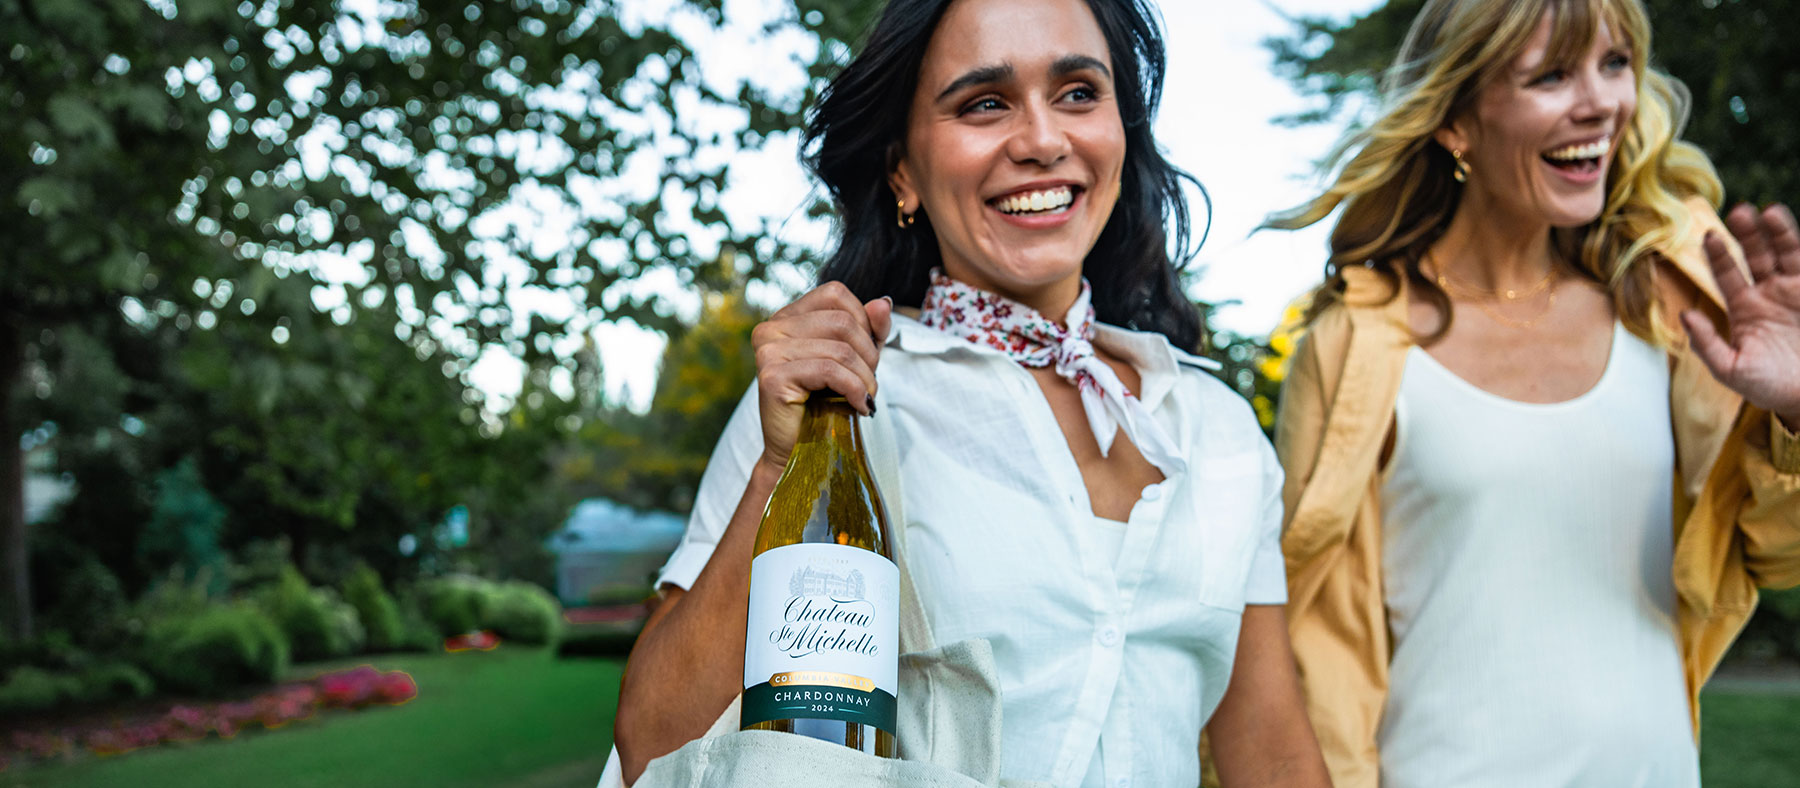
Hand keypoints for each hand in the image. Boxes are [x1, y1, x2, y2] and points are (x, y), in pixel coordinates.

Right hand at [750, 282, 892, 470]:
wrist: (801, 451)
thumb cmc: (826, 404)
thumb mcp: (856, 359)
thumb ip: (871, 329)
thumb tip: (884, 302)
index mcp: (787, 317)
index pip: (835, 294)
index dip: (863, 321)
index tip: (867, 354)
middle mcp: (771, 328)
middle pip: (842, 321)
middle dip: (868, 354)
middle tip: (868, 382)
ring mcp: (768, 350)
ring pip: (840, 349)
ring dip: (865, 378)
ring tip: (865, 398)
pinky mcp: (772, 376)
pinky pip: (830, 371)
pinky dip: (855, 390)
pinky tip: (860, 406)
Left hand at [1681, 203, 1799, 429]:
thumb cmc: (1768, 387)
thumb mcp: (1730, 369)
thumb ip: (1706, 344)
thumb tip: (1684, 315)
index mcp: (1744, 308)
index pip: (1727, 274)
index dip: (1719, 255)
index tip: (1710, 236)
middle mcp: (1768, 294)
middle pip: (1756, 255)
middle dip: (1748, 234)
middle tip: (1739, 212)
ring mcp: (1794, 292)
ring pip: (1785, 254)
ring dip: (1778, 232)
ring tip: (1768, 212)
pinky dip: (1798, 247)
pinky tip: (1789, 230)